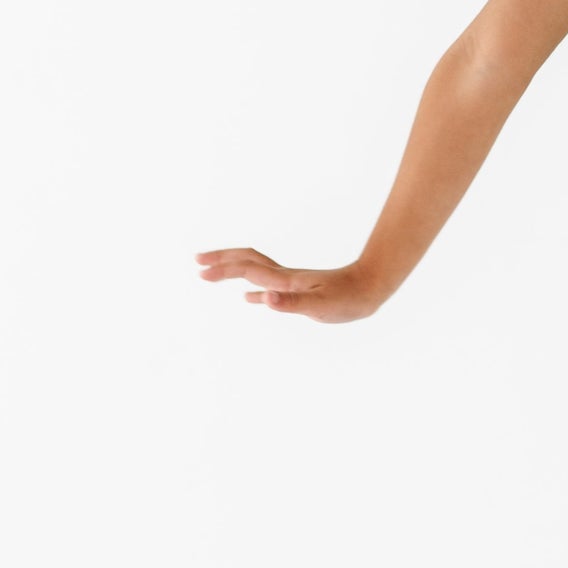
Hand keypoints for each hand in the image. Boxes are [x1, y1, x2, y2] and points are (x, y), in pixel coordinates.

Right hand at [195, 248, 388, 322]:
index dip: (223, 269)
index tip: (200, 270)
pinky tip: (249, 296)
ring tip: (212, 272)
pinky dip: (252, 289)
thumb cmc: (349, 299)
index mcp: (284, 281)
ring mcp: (290, 283)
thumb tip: (262, 298)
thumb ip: (291, 303)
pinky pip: (268, 286)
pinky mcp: (299, 291)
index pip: (247, 270)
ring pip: (254, 270)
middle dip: (221, 260)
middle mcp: (284, 278)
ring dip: (232, 269)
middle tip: (197, 261)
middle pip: (247, 262)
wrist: (371, 288)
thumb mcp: (320, 307)